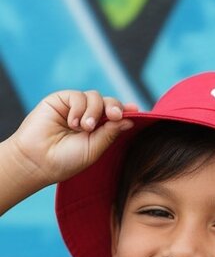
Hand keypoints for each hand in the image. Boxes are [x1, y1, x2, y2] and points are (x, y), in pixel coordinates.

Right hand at [3, 89, 136, 195]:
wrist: (38, 160)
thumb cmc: (66, 160)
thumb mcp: (94, 148)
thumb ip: (110, 132)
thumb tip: (129, 119)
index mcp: (99, 130)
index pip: (116, 116)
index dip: (126, 111)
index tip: (134, 110)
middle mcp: (88, 117)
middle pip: (109, 103)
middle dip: (114, 107)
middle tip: (114, 116)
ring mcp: (75, 108)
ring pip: (95, 97)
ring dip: (94, 111)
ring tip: (85, 127)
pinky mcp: (60, 100)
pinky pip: (78, 96)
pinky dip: (79, 108)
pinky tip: (73, 123)